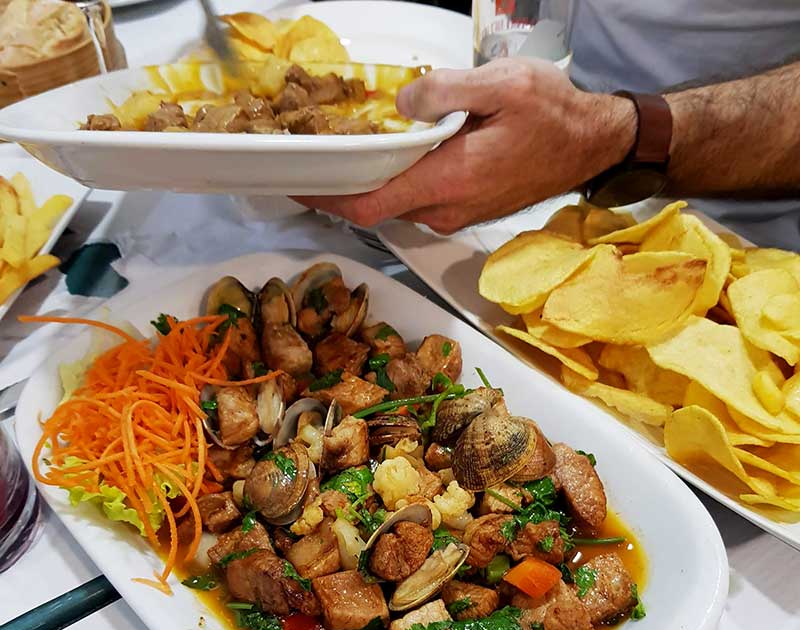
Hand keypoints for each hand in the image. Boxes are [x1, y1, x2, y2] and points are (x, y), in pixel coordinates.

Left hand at [294, 58, 636, 234]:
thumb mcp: (503, 85)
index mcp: (448, 181)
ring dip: (370, 181)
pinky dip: (396, 182)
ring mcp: (454, 214)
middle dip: (342, 185)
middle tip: (314, 154)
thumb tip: (403, 107)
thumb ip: (446, 93)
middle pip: (376, 205)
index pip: (370, 204)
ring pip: (397, 202)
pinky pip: (417, 201)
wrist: (589, 145)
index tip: (296, 185)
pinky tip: (392, 156)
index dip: (328, 199)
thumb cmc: (553, 114)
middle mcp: (445, 208)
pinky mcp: (463, 210)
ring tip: (347, 149)